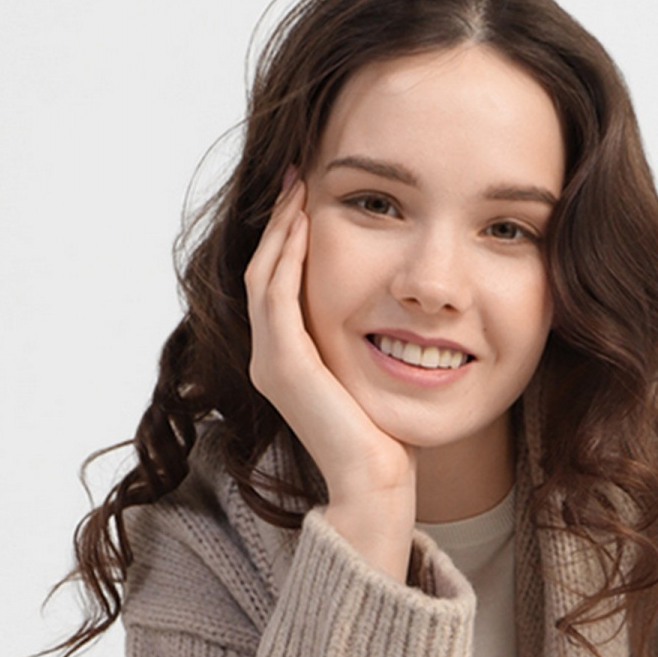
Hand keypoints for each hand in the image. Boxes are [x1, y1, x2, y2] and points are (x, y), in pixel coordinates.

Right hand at [245, 168, 417, 515]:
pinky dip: (289, 255)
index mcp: (286, 362)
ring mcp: (271, 362)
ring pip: (265, 275)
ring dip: (282, 227)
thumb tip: (394, 310)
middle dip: (281, 220)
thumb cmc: (384, 438)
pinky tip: (307, 223)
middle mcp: (269, 360)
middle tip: (298, 174)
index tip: (310, 195)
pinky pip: (277, 294)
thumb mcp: (371, 377)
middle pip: (264, 270)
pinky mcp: (284, 364)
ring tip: (301, 185)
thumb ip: (364, 343)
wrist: (375, 483)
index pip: (277, 284)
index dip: (289, 237)